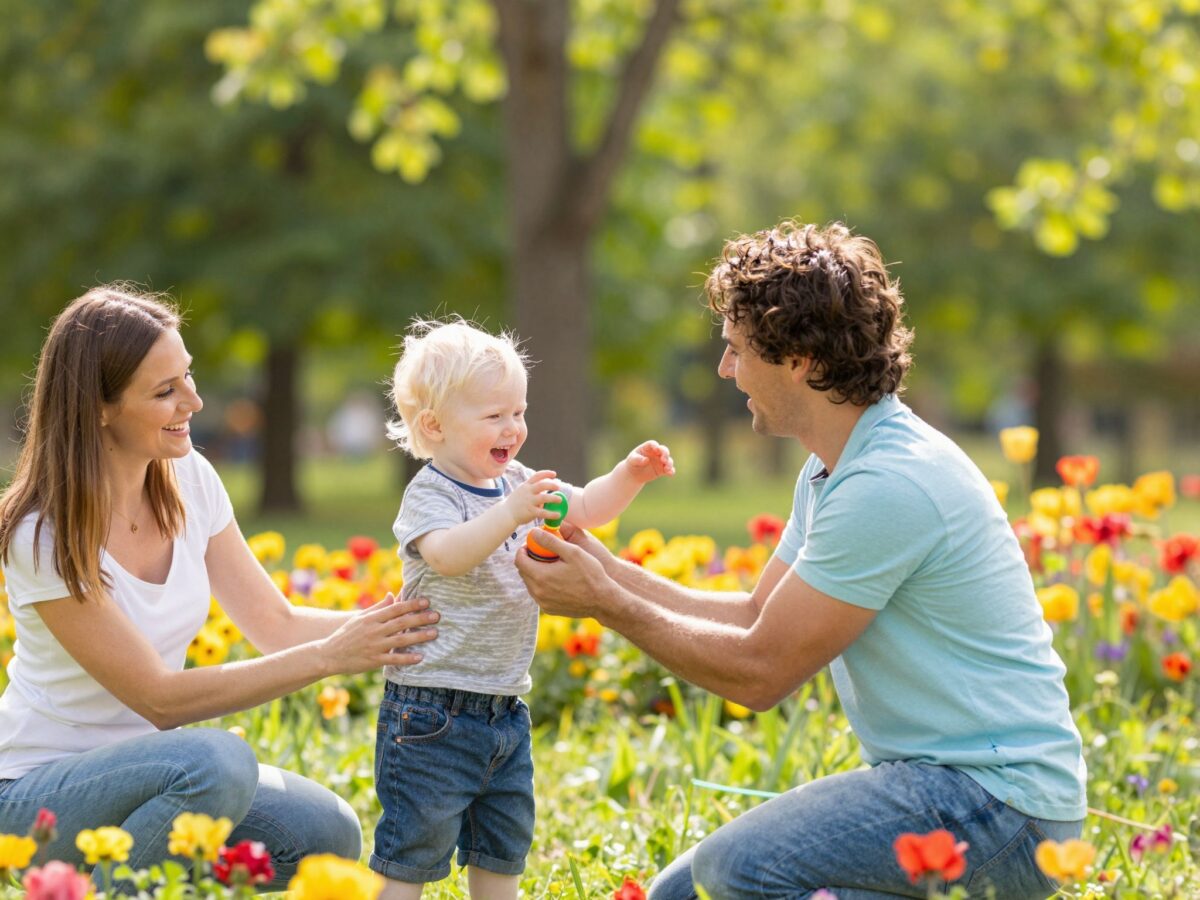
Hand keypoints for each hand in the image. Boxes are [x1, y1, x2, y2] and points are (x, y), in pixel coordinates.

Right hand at [318, 594, 438, 675]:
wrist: (328, 655)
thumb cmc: (346, 634)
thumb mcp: (360, 617)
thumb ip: (378, 607)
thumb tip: (393, 595)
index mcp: (371, 618)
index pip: (395, 609)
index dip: (412, 604)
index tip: (427, 602)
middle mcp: (374, 631)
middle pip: (401, 623)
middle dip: (420, 618)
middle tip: (437, 616)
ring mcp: (374, 646)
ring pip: (400, 640)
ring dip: (419, 637)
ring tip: (434, 633)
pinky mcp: (373, 661)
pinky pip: (393, 660)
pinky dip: (407, 659)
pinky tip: (420, 657)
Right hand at [503, 469, 562, 525]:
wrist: (506, 513)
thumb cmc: (517, 502)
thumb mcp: (523, 491)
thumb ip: (533, 488)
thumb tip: (549, 486)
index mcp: (526, 485)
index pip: (537, 476)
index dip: (546, 473)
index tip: (554, 474)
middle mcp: (527, 492)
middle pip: (541, 485)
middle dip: (551, 484)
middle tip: (558, 487)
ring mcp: (529, 501)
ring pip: (543, 498)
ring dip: (553, 498)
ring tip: (560, 499)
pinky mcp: (530, 512)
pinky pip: (543, 512)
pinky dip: (551, 514)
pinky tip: (558, 514)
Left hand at [515, 525, 615, 618]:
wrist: (603, 601)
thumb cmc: (591, 575)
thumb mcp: (573, 552)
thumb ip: (550, 541)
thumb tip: (533, 532)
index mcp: (540, 576)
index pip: (519, 560)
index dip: (523, 549)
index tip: (533, 544)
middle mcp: (538, 592)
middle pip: (523, 572)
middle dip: (529, 560)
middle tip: (543, 552)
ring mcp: (543, 602)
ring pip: (530, 583)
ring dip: (535, 572)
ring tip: (551, 565)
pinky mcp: (549, 609)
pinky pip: (539, 594)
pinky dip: (542, 585)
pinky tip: (556, 579)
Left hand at [624, 440, 674, 484]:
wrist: (634, 474)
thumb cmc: (632, 463)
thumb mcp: (632, 460)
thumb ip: (638, 459)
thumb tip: (646, 460)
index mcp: (647, 447)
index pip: (652, 444)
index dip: (655, 446)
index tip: (656, 449)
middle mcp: (656, 453)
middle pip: (663, 450)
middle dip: (665, 454)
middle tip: (663, 459)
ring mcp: (660, 461)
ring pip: (668, 460)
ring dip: (669, 463)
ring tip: (666, 468)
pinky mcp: (662, 470)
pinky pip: (669, 469)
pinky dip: (671, 471)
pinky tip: (670, 473)